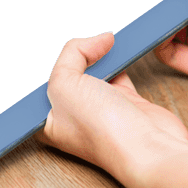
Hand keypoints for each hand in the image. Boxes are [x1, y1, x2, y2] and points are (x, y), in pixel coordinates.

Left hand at [36, 32, 187, 180]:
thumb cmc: (100, 130)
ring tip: (99, 38)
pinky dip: (119, 58)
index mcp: (48, 119)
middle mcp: (72, 115)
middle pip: (67, 75)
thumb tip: (97, 40)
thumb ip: (71, 54)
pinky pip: (118, 72)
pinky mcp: (126, 101)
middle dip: (71, 55)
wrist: (147, 148)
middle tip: (77, 38)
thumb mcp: (64, 83)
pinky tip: (117, 45)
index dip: (43, 64)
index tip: (47, 44)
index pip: (39, 84)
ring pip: (94, 71)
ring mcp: (100, 109)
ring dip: (97, 54)